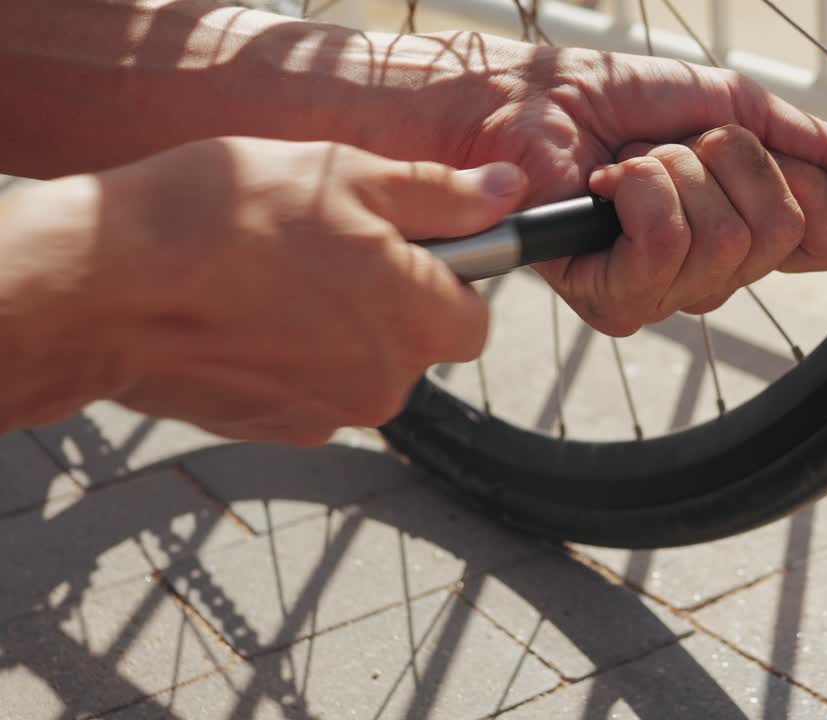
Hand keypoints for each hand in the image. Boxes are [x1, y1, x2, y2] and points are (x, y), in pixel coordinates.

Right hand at [11, 137, 527, 443]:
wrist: (109, 287)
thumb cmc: (230, 219)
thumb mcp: (350, 177)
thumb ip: (442, 196)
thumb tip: (508, 196)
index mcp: (420, 322)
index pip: (474, 318)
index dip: (447, 279)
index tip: (405, 247)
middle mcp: (387, 384)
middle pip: (414, 344)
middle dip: (384, 302)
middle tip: (321, 248)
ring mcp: (327, 415)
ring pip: (357, 367)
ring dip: (332, 329)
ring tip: (267, 278)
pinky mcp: (272, 430)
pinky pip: (305, 389)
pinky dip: (285, 358)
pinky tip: (239, 316)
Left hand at [378, 34, 826, 334]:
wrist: (530, 100)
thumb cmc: (617, 101)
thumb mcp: (738, 110)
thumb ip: (820, 148)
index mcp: (751, 234)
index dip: (804, 178)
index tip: (742, 143)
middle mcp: (718, 276)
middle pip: (784, 232)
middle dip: (729, 159)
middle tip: (674, 146)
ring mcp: (668, 295)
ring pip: (728, 242)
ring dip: (676, 171)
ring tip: (630, 164)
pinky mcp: (616, 301)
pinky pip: (670, 248)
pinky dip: (641, 190)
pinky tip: (607, 187)